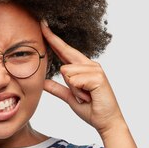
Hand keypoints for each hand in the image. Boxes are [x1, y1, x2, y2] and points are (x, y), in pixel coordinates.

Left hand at [40, 19, 124, 134]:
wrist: (106, 122)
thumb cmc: (91, 109)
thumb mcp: (69, 97)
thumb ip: (57, 88)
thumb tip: (42, 82)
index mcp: (83, 67)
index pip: (64, 50)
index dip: (53, 39)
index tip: (43, 25)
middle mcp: (90, 65)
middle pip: (64, 62)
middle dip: (68, 80)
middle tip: (83, 95)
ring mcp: (95, 69)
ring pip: (66, 73)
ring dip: (73, 90)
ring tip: (86, 97)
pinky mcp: (97, 77)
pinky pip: (74, 80)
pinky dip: (78, 92)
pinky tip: (89, 97)